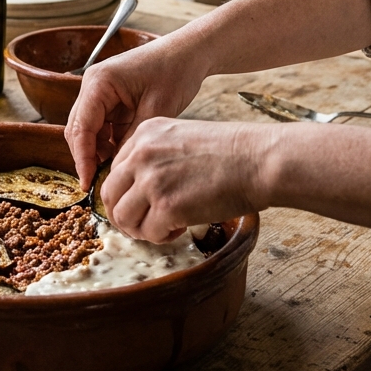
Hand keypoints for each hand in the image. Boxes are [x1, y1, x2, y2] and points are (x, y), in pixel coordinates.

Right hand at [64, 36, 207, 188]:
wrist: (189, 52)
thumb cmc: (175, 71)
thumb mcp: (156, 110)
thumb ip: (132, 139)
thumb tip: (116, 168)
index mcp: (99, 82)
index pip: (80, 127)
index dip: (82, 158)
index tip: (87, 182)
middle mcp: (92, 85)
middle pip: (77, 129)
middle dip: (86, 157)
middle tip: (99, 183)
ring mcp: (99, 92)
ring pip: (87, 130)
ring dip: (97, 151)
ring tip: (114, 170)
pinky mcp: (109, 99)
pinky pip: (101, 127)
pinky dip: (107, 143)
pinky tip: (120, 156)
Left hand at [100, 118, 273, 242]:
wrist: (260, 160)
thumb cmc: (232, 152)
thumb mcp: (183, 138)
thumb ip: (156, 157)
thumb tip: (140, 189)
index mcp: (144, 134)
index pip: (115, 170)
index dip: (125, 193)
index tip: (140, 204)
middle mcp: (141, 154)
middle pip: (110, 194)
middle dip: (123, 215)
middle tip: (143, 224)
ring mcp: (152, 180)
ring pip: (123, 217)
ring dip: (140, 229)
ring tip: (163, 228)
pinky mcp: (167, 206)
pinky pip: (148, 232)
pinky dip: (161, 237)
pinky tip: (180, 229)